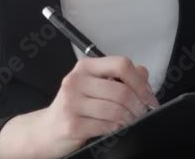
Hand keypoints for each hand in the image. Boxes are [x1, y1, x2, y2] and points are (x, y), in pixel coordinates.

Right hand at [0, 56, 159, 158]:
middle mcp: (76, 80)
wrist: (45, 131)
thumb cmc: (73, 108)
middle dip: (138, 106)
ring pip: (116, 110)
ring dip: (129, 119)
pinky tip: (116, 129)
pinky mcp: (71, 123)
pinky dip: (117, 129)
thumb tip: (143, 74)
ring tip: (130, 122)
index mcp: (85, 67)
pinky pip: (106, 126)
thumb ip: (118, 77)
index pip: (121, 65)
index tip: (149, 98)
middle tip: (142, 114)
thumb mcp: (94, 87)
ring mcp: (71, 102)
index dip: (141, 82)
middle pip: (121, 90)